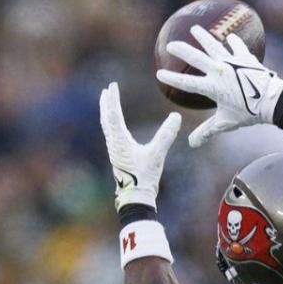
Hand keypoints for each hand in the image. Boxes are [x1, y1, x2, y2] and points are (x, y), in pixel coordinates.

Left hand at [98, 83, 180, 210]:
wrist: (135, 198)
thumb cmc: (144, 177)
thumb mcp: (157, 154)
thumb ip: (166, 135)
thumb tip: (176, 116)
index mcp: (120, 141)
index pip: (114, 114)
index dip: (113, 99)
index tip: (112, 85)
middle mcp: (114, 144)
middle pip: (106, 119)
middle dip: (106, 104)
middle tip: (106, 91)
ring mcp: (114, 151)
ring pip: (107, 127)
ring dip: (107, 113)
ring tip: (107, 103)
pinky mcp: (118, 157)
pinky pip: (111, 135)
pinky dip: (111, 124)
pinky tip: (116, 126)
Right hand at [155, 25, 282, 147]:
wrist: (272, 101)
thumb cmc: (249, 113)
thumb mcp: (225, 123)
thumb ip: (207, 131)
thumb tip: (192, 144)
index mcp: (213, 87)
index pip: (187, 83)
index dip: (172, 78)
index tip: (159, 73)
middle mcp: (220, 71)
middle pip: (197, 58)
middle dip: (182, 50)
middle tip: (171, 45)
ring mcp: (233, 62)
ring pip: (214, 45)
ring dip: (203, 37)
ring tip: (194, 28)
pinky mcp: (245, 58)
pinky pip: (237, 47)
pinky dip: (233, 42)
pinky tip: (230, 37)